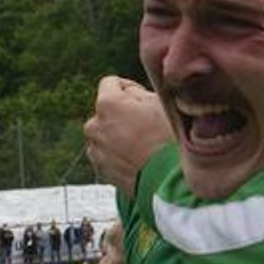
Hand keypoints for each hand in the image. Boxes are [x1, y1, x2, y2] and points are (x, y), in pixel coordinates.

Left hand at [83, 76, 172, 195]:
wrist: (170, 181)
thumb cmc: (169, 139)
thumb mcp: (161, 104)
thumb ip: (138, 92)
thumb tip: (130, 93)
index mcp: (107, 103)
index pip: (110, 83)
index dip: (129, 88)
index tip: (144, 101)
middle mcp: (94, 125)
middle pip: (106, 111)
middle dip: (122, 115)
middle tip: (147, 126)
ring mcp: (95, 150)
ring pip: (106, 134)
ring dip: (119, 136)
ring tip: (144, 146)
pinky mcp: (100, 170)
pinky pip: (107, 155)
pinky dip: (119, 155)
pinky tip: (139, 160)